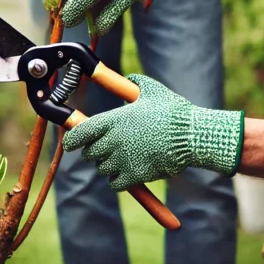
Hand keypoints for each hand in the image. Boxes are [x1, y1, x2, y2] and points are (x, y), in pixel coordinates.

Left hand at [63, 75, 243, 190]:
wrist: (192, 136)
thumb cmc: (173, 112)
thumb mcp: (153, 90)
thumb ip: (136, 83)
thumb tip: (130, 79)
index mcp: (113, 120)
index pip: (80, 133)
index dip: (73, 139)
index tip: (71, 143)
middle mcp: (113, 140)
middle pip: (90, 153)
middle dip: (96, 151)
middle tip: (107, 148)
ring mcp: (123, 160)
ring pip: (102, 169)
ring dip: (109, 165)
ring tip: (122, 158)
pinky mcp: (134, 176)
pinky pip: (115, 184)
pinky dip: (119, 180)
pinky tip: (128, 173)